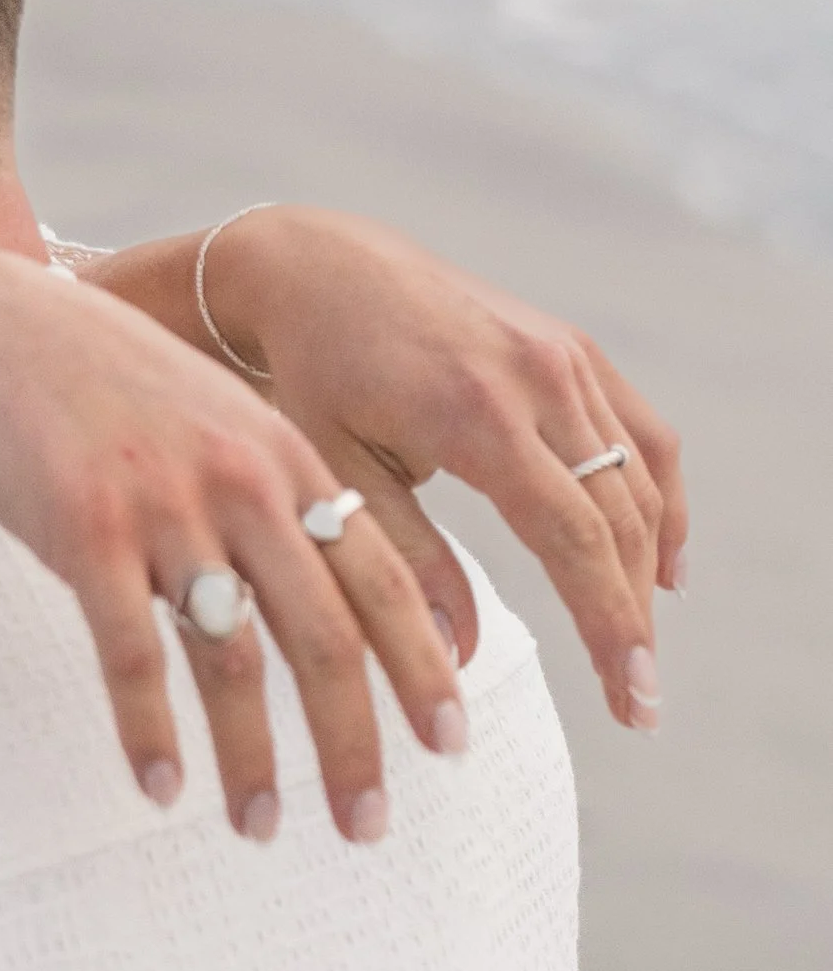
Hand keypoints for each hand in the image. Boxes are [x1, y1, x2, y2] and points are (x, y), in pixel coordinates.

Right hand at [0, 252, 466, 842]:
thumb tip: (336, 598)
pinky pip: (130, 654)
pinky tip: (159, 789)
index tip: (449, 746)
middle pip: (324, 637)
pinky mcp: (86, 530)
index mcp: (288, 460)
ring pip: (232, 659)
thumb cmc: (111, 387)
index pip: (383, 580)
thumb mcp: (221, 423)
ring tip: (262, 827)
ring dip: (253, 759)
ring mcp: (165, 507)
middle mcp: (243, 484)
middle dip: (354, 744)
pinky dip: (150, 732)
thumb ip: (277, 500)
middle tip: (367, 826)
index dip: (421, 668)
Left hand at [198, 208, 683, 732]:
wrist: (318, 268)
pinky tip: (660, 565)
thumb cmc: (311, 378)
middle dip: (630, 619)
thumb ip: (405, 563)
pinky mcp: (573, 347)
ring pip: (636, 482)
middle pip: (617, 521)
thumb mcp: (337, 475)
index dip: (609, 626)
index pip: (574, 541)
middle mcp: (538, 378)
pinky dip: (659, 499)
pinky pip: (642, 433)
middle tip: (637, 702)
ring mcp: (564, 356)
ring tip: (636, 649)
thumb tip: (458, 656)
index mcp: (478, 414)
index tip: (631, 699)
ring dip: (645, 571)